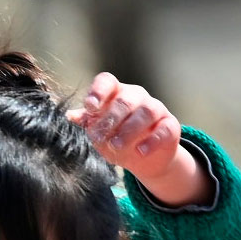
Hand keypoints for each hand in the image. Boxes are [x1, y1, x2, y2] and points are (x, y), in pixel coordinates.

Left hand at [69, 73, 209, 206]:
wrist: (144, 158)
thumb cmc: (116, 137)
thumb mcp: (99, 130)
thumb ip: (87, 122)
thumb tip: (69, 116)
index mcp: (116, 93)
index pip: (107, 82)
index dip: (98, 92)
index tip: (90, 107)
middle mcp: (137, 96)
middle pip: (125, 100)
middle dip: (110, 119)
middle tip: (98, 137)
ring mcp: (156, 109)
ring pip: (146, 112)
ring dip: (129, 130)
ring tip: (116, 145)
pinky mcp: (170, 126)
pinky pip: (164, 129)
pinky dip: (152, 141)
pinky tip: (140, 151)